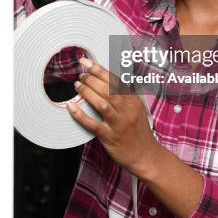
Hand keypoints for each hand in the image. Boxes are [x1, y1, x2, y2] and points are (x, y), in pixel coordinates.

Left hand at [67, 58, 158, 176]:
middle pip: (108, 90)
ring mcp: (118, 123)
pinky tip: (71, 107)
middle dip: (92, 78)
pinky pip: (92, 123)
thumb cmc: (139, 131)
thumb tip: (109, 79)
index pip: (116, 80)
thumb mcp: (138, 108)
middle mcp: (127, 110)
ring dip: (87, 92)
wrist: (145, 155)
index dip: (100, 70)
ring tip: (77, 85)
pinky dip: (80, 114)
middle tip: (82, 74)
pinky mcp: (109, 136)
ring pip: (101, 103)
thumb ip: (126, 94)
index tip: (88, 62)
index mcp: (133, 100)